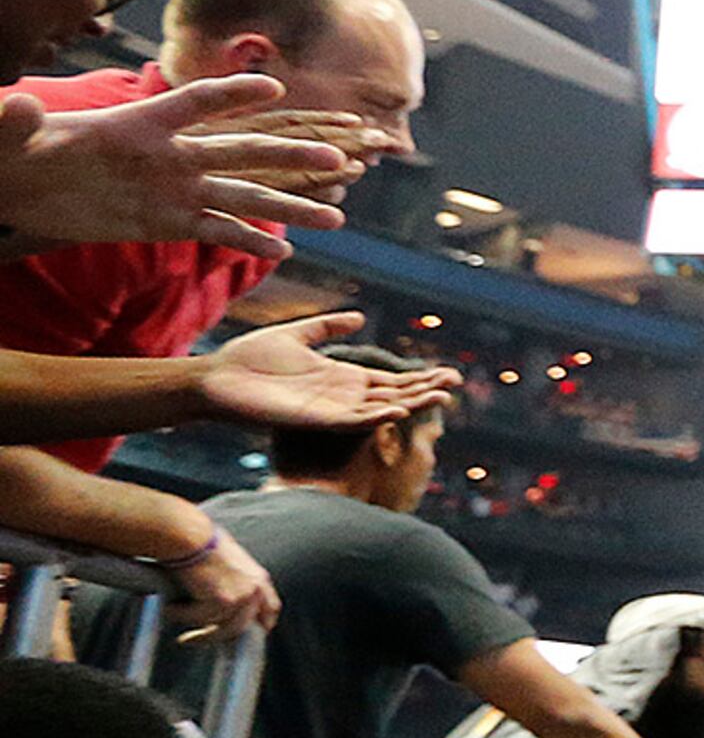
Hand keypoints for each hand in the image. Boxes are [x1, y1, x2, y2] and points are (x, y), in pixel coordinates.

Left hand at [0, 76, 353, 260]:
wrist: (17, 188)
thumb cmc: (13, 152)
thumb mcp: (11, 136)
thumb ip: (18, 122)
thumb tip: (17, 104)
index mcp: (137, 125)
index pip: (193, 103)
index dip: (231, 93)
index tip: (273, 88)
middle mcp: (168, 155)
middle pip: (239, 150)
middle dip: (289, 155)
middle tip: (336, 157)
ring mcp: (172, 190)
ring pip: (242, 195)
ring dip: (288, 205)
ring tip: (335, 217)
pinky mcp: (165, 222)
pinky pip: (216, 230)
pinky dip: (248, 240)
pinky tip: (283, 253)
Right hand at [164, 526, 277, 636]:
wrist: (188, 534)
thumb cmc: (200, 542)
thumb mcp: (228, 562)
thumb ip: (233, 582)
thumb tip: (219, 601)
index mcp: (259, 578)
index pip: (269, 610)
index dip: (257, 625)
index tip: (242, 636)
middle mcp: (255, 589)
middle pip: (241, 628)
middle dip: (216, 636)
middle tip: (193, 639)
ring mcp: (241, 596)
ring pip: (218, 628)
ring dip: (194, 627)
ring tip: (173, 612)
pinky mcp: (223, 601)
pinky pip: (198, 619)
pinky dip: (181, 614)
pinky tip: (170, 605)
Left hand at [199, 315, 462, 430]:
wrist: (213, 378)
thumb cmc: (247, 359)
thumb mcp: (295, 335)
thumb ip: (327, 328)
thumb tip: (359, 317)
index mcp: (340, 377)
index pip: (390, 379)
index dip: (419, 376)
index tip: (448, 372)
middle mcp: (341, 396)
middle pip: (394, 394)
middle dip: (425, 389)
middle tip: (455, 383)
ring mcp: (328, 410)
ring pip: (380, 409)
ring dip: (410, 403)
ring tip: (439, 396)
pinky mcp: (312, 419)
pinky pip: (350, 421)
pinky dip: (375, 416)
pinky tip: (397, 408)